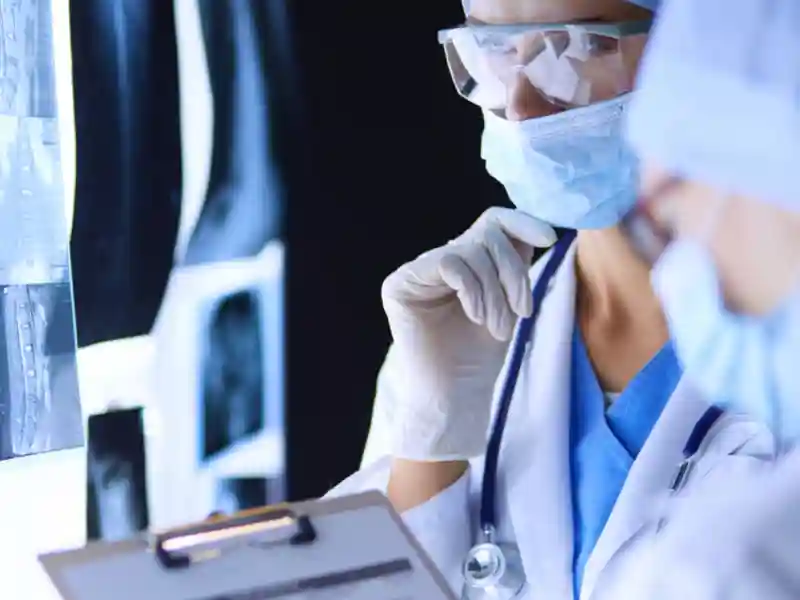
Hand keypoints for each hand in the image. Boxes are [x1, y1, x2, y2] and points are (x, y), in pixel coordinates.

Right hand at [380, 208, 555, 459]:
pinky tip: (475, 317)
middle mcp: (443, 259)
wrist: (456, 393)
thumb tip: (541, 227)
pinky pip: (448, 263)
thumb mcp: (511, 301)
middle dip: (512, 273)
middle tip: (522, 312)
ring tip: (497, 327)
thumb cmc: (483, 353)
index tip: (550, 239)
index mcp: (470, 260)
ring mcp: (419, 270)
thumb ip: (517, 263)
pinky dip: (471, 290)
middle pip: (488, 235)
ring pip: (470, 250)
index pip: (494, 220)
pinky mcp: (400, 283)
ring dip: (494, 292)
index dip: (523, 221)